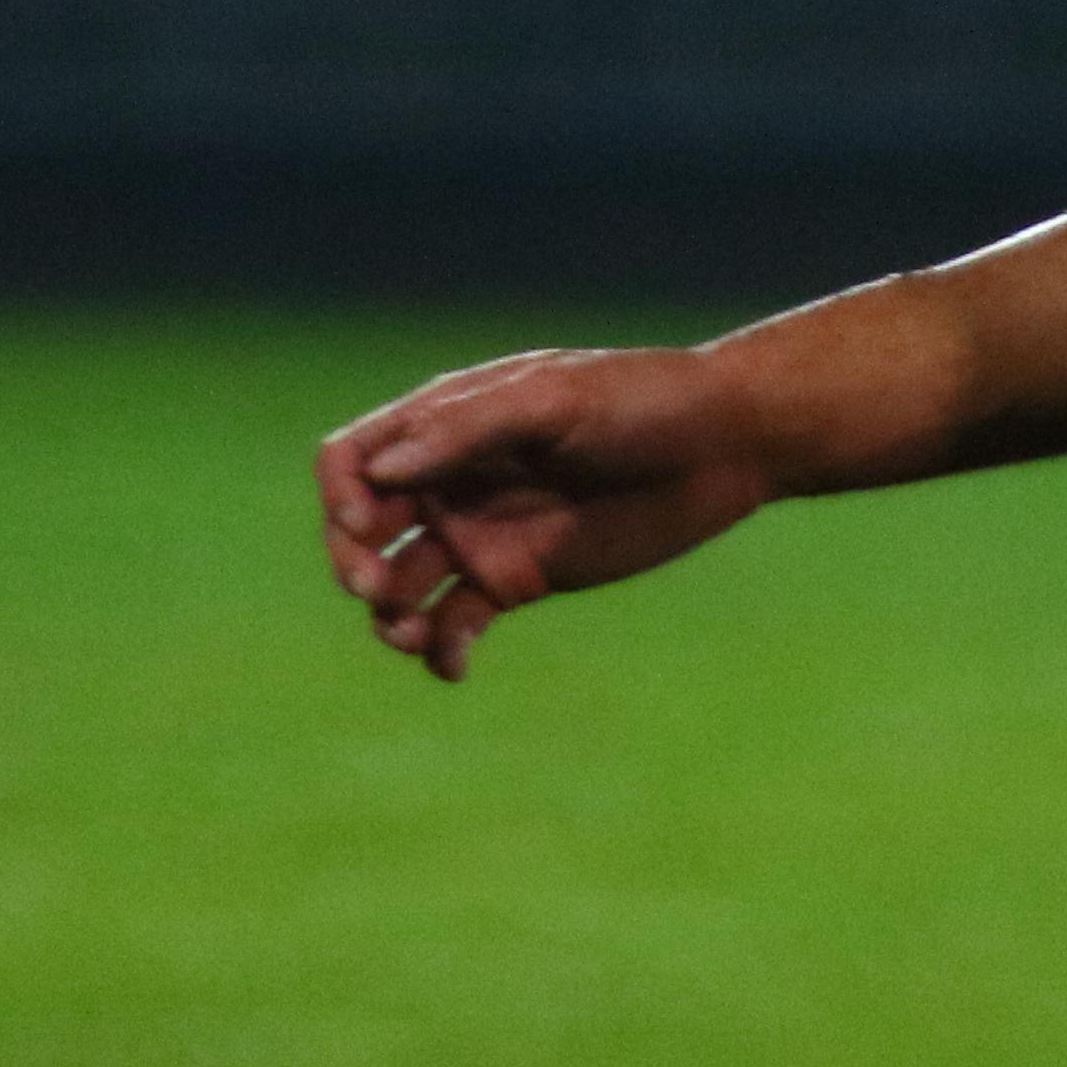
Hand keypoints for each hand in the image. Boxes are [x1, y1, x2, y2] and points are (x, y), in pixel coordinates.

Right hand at [315, 344, 770, 679]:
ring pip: (400, 585)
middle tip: (379, 591)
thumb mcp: (557, 402)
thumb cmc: (644, 401)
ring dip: (389, 617)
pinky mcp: (518, 580)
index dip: (339, 493)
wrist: (727, 445)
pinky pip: (456, 625)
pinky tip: (455, 666)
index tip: (365, 525)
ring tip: (416, 635)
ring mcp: (483, 533)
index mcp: (449, 422)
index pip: (355, 457)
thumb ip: (468, 431)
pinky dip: (440, 651)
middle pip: (363, 527)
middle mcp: (454, 479)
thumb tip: (380, 472)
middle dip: (352, 562)